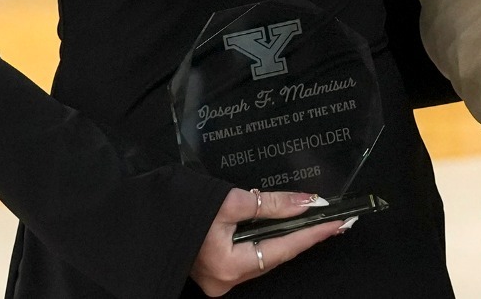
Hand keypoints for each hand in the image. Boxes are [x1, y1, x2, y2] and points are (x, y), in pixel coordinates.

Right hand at [190, 188, 349, 296]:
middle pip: (275, 255)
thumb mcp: (228, 201)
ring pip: (264, 256)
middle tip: (335, 222)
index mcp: (227, 266)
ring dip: (288, 238)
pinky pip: (250, 255)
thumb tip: (304, 203)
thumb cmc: (177, 207)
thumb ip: (269, 204)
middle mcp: (224, 279)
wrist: (144, 215)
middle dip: (304, 237)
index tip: (335, 222)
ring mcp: (219, 278)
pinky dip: (268, 240)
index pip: (282, 248)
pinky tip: (286, 229)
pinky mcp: (216, 269)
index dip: (311, 234)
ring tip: (317, 224)